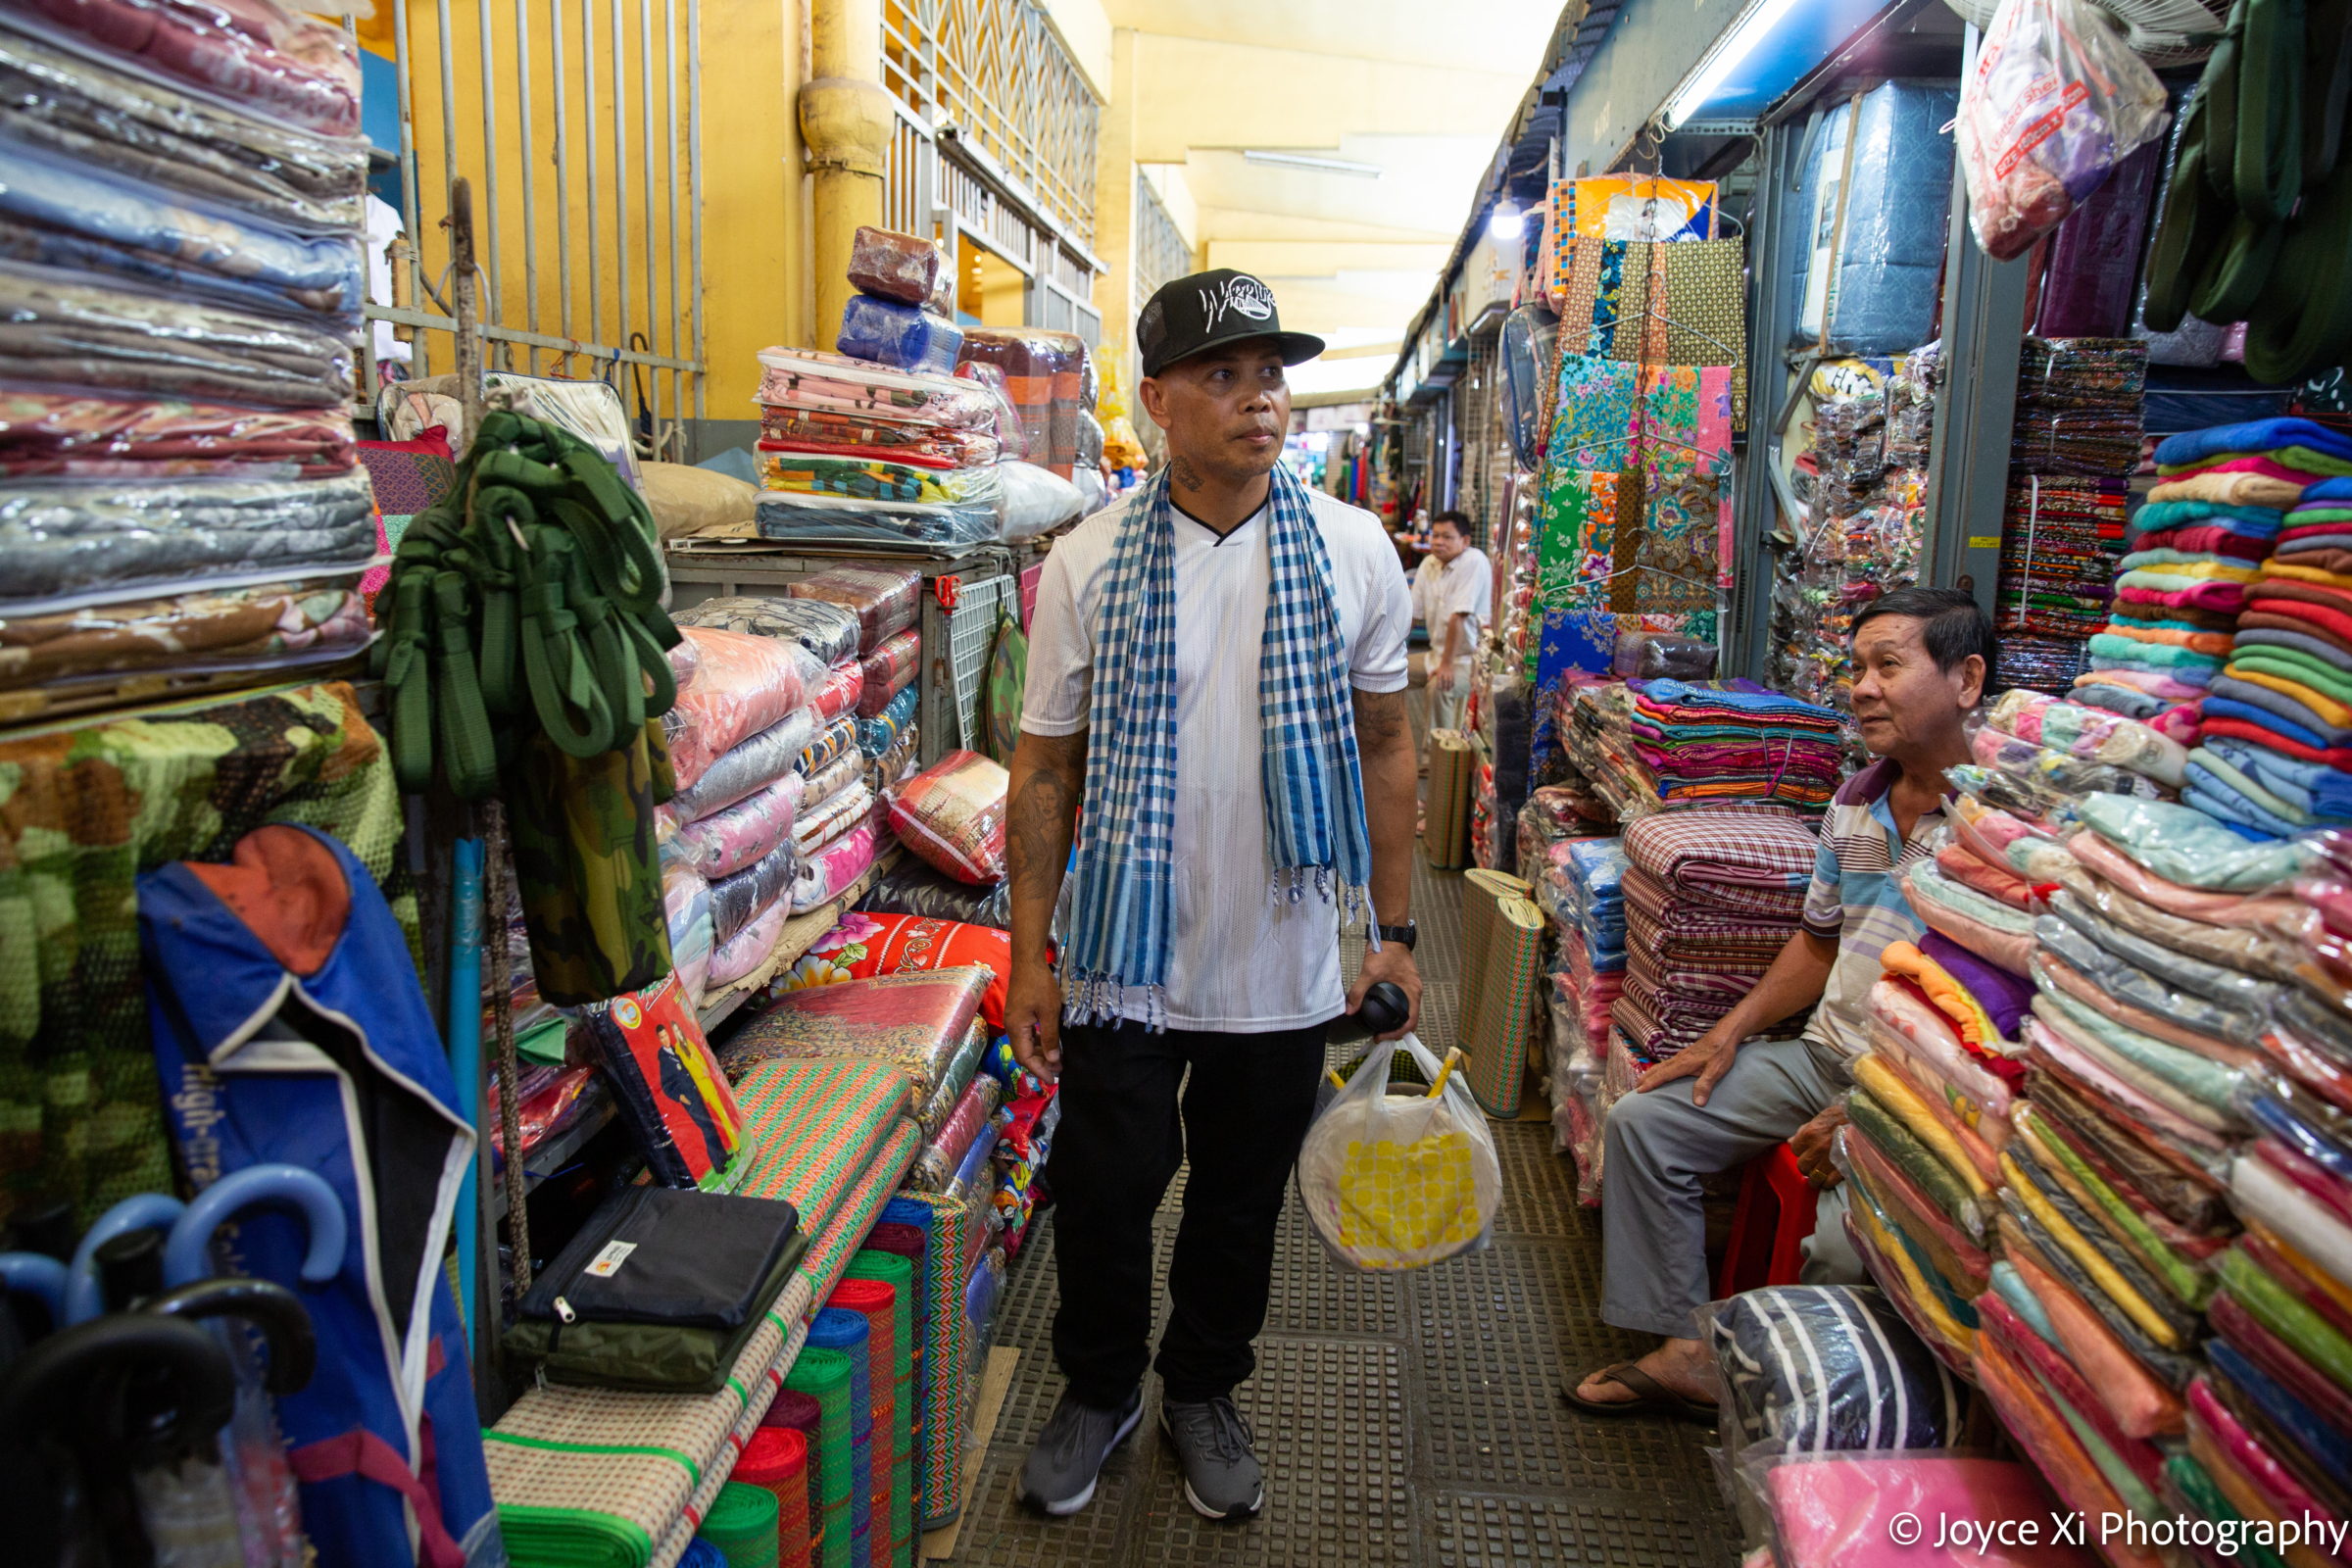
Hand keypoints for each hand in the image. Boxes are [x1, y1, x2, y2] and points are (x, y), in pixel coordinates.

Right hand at [1005, 957, 1063, 1082]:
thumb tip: (1053, 1060)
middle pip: (1024, 1054)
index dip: (1039, 1071)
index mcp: (1016, 1028)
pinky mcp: (1019, 1015)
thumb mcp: (1049, 1011)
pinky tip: (1051, 1043)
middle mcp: (1012, 1027)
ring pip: (1027, 1045)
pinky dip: (1039, 1042)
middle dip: (1041, 1064)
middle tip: (1060, 1070)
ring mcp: (1014, 1021)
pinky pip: (1028, 1034)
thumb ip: (1050, 1036)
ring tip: (1059, 1059)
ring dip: (1042, 1053)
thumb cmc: (1040, 985)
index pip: (1025, 1058)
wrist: (1028, 962)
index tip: (1053, 1080)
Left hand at [1347, 941, 1421, 1040]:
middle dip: (1396, 1030)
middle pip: (1410, 1019)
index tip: (1381, 1036)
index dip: (1397, 1034)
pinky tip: (1382, 1011)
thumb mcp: (1370, 973)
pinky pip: (1403, 1002)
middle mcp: (1414, 991)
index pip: (1411, 1022)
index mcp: (1412, 992)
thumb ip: (1359, 991)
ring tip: (1380, 1026)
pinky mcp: (1404, 982)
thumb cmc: (1385, 951)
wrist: (1390, 934)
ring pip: (1407, 1011)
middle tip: (1378, 1034)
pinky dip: (1395, 1011)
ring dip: (1396, 1021)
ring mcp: (1410, 987)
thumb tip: (1349, 1010)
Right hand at [1636, 1023, 1741, 1105]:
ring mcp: (1682, 1056)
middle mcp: (1679, 1059)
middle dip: (1645, 1078)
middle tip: (1634, 1088)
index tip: (1639, 1091)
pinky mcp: (1686, 1055)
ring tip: (1643, 1081)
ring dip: (1650, 1073)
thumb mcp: (1716, 1070)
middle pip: (1657, 1069)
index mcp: (1683, 1064)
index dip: (1651, 1084)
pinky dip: (1659, 1069)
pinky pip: (1667, 1064)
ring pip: (1661, 1066)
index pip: (1663, 1075)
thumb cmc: (1721, 1052)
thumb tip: (1697, 1103)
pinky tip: (1661, 1073)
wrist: (1725, 1035)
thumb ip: (1705, 1085)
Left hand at [1790, 1105, 1848, 1188]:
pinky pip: (1829, 1182)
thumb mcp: (1822, 1118)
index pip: (1795, 1149)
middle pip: (1802, 1166)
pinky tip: (1831, 1178)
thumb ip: (1805, 1130)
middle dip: (1807, 1166)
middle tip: (1814, 1164)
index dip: (1801, 1150)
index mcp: (1810, 1134)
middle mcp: (1817, 1149)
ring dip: (1816, 1177)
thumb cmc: (1844, 1115)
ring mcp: (1829, 1161)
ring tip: (1821, 1175)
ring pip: (1814, 1177)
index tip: (1807, 1150)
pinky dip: (1829, 1182)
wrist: (1867, 1120)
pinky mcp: (1842, 1169)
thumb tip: (1791, 1141)